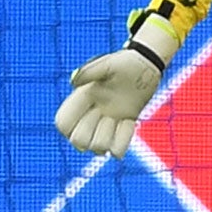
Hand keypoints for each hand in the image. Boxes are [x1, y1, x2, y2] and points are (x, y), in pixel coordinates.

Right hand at [53, 6, 179, 156]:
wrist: (147, 65)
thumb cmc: (126, 62)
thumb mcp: (108, 63)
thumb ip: (90, 71)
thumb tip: (74, 82)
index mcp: (81, 99)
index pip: (63, 124)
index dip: (71, 126)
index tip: (93, 111)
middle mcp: (90, 113)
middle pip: (78, 142)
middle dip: (94, 133)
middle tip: (110, 115)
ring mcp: (107, 122)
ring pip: (98, 148)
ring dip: (110, 137)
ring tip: (122, 119)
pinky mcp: (123, 126)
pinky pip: (118, 149)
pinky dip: (124, 141)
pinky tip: (131, 123)